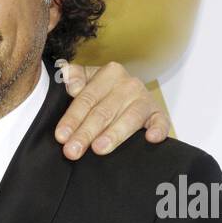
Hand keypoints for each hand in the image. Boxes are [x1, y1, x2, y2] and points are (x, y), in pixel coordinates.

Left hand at [54, 60, 169, 158]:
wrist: (130, 94)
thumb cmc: (103, 92)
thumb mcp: (88, 80)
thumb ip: (75, 77)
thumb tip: (65, 72)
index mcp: (109, 73)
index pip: (86, 99)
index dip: (72, 118)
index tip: (61, 136)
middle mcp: (128, 84)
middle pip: (103, 111)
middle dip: (86, 133)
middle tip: (73, 151)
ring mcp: (144, 99)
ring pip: (128, 118)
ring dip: (114, 134)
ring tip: (99, 148)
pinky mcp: (158, 114)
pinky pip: (160, 121)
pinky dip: (158, 129)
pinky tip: (151, 138)